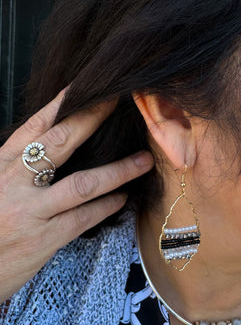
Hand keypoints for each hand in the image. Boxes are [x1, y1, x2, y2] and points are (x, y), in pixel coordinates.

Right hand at [0, 89, 153, 302]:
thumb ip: (22, 165)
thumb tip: (59, 143)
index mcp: (3, 164)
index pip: (35, 125)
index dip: (62, 102)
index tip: (85, 85)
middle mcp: (15, 182)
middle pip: (60, 142)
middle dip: (92, 118)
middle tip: (118, 102)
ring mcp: (31, 210)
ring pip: (83, 183)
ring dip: (118, 170)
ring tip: (143, 161)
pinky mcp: (44, 239)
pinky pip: (84, 217)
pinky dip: (107, 206)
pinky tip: (123, 198)